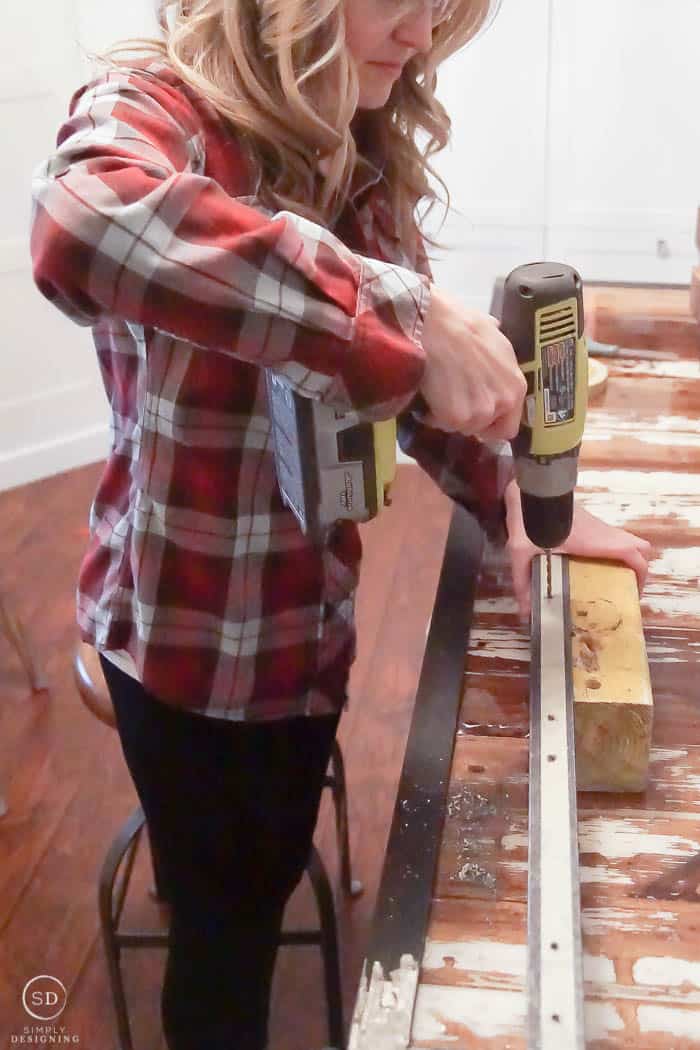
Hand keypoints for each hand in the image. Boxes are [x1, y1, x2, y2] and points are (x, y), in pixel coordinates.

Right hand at [419, 287, 526, 440]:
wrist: (439, 325)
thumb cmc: (463, 324)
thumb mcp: (494, 336)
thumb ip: (498, 357)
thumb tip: (494, 346)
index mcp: (516, 386)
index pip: (508, 427)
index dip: (490, 425)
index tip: (477, 418)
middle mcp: (503, 403)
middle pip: (482, 428)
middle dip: (468, 417)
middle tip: (453, 399)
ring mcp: (480, 412)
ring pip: (461, 427)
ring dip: (449, 415)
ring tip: (440, 392)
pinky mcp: (456, 416)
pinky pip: (441, 424)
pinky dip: (432, 414)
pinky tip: (430, 394)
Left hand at [504, 479, 654, 619]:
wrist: (529, 486)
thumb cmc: (529, 518)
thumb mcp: (521, 552)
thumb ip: (523, 582)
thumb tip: (525, 614)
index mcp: (596, 542)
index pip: (635, 555)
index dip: (641, 576)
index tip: (632, 595)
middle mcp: (603, 533)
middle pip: (640, 547)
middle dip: (638, 568)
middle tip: (623, 587)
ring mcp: (598, 525)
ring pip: (627, 540)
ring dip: (626, 559)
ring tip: (610, 580)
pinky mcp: (589, 522)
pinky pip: (613, 537)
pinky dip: (613, 551)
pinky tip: (591, 565)